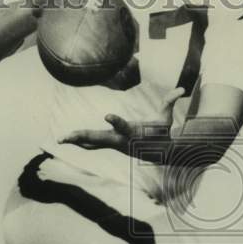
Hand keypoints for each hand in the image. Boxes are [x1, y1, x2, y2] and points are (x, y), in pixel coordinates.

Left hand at [59, 88, 184, 153]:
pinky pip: (93, 144)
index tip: (107, 115)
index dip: (116, 121)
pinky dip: (82, 141)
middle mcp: (120, 140)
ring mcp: (114, 144)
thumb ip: (170, 102)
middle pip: (97, 138)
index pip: (123, 126)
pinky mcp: (111, 145)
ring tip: (61, 139)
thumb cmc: (162, 133)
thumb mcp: (167, 118)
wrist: (159, 153)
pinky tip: (70, 140)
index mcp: (132, 133)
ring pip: (92, 143)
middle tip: (65, 137)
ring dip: (77, 140)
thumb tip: (181, 90)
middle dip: (81, 136)